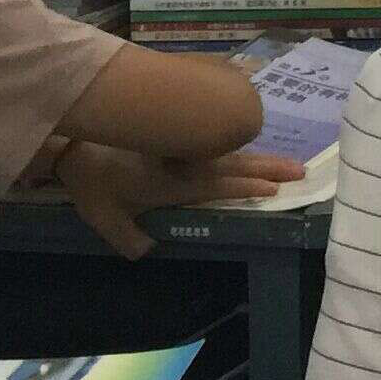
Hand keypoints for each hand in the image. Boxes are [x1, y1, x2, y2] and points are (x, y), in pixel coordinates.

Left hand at [61, 143, 305, 258]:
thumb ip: (128, 238)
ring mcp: (187, 143)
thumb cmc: (94, 179)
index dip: (250, 189)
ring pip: (231, 149)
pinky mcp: (179, 128)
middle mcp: (191, 162)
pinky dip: (235, 137)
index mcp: (179, 184)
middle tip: (301, 170)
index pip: (223, 187)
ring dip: (258, 155)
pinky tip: (246, 136)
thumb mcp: (105, 217)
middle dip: (269, 169)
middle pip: (238, 165)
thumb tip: (151, 251)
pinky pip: (217, 133)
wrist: (79, 133)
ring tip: (283, 160)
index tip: (277, 190)